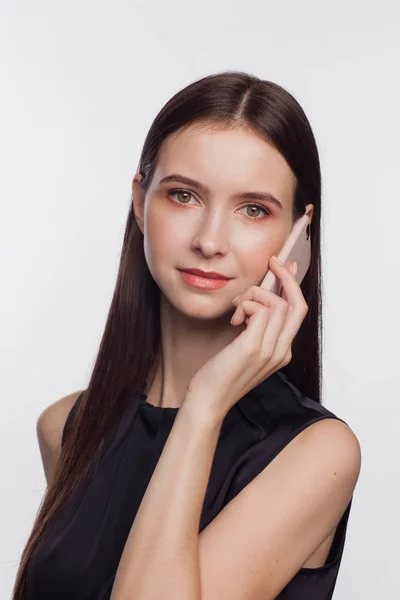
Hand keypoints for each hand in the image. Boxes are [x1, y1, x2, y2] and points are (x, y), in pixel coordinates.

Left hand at [184, 256, 308, 421]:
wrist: (208, 401)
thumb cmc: (221, 373)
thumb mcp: (244, 348)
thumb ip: (255, 328)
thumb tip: (257, 299)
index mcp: (282, 351)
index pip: (298, 312)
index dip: (294, 286)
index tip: (286, 266)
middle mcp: (282, 351)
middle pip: (298, 305)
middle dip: (287, 278)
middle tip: (273, 262)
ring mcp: (270, 350)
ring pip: (277, 303)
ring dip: (254, 295)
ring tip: (236, 309)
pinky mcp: (253, 347)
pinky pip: (260, 310)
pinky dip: (246, 304)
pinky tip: (234, 318)